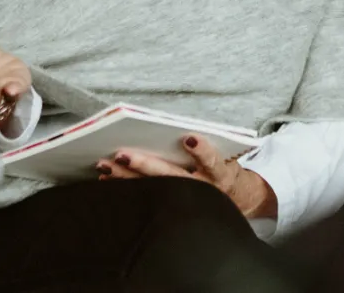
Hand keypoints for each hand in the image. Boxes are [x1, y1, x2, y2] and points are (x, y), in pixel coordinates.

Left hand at [95, 136, 277, 220]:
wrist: (237, 202)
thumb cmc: (224, 170)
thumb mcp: (226, 158)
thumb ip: (205, 149)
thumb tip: (178, 133)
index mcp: (219, 175)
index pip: (212, 162)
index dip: (201, 152)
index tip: (188, 138)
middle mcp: (203, 192)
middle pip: (172, 178)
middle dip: (145, 166)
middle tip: (122, 155)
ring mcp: (187, 203)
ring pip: (154, 190)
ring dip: (127, 178)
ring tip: (106, 165)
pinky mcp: (173, 211)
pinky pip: (146, 201)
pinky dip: (125, 189)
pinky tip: (108, 180)